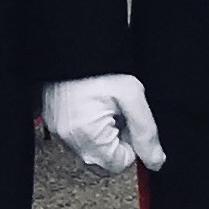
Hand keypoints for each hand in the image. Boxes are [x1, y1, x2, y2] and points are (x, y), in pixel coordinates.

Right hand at [39, 73, 166, 174]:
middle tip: (117, 114)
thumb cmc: (99, 66)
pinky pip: (77, 139)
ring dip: (102, 136)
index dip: (130, 144)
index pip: (118, 165)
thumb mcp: (133, 96)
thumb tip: (156, 162)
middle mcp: (68, 139)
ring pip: (90, 151)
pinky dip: (89, 128)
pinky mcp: (52, 123)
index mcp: (87, 136)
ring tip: (104, 107)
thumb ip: (146, 132)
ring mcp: (57, 132)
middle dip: (115, 144)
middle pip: (102, 163)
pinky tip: (92, 106)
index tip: (128, 121)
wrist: (73, 42)